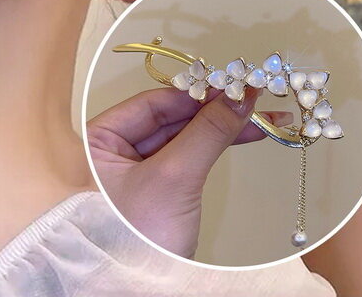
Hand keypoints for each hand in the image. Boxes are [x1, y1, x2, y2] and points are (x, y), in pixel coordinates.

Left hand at [87, 87, 292, 257]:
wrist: (136, 291)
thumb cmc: (134, 238)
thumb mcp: (174, 178)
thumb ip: (207, 132)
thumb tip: (239, 97)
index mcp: (98, 139)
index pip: (152, 103)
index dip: (196, 93)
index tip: (234, 85)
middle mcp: (112, 151)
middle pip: (170, 118)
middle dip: (214, 110)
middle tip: (255, 99)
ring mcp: (134, 172)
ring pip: (182, 138)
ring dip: (221, 128)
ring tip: (263, 119)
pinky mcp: (155, 192)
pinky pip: (187, 159)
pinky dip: (214, 148)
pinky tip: (242, 135)